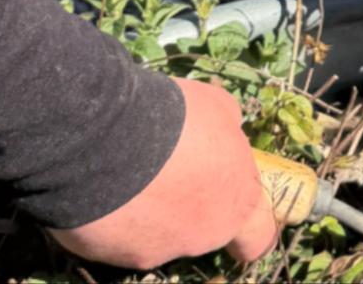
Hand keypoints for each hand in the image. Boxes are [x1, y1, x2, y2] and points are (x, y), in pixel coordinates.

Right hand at [48, 78, 276, 269]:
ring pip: (158, 233)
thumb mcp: (217, 106)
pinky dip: (115, 215)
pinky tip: (104, 186)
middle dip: (188, 202)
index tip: (237, 216)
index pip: (257, 236)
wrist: (108, 140)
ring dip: (149, 208)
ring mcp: (158, 250)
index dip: (250, 229)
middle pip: (202, 227)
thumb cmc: (176, 120)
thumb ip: (227, 127)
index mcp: (236, 202)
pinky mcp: (115, 255)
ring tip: (129, 172)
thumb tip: (228, 129)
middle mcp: (202, 236)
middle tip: (167, 169)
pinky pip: (120, 235)